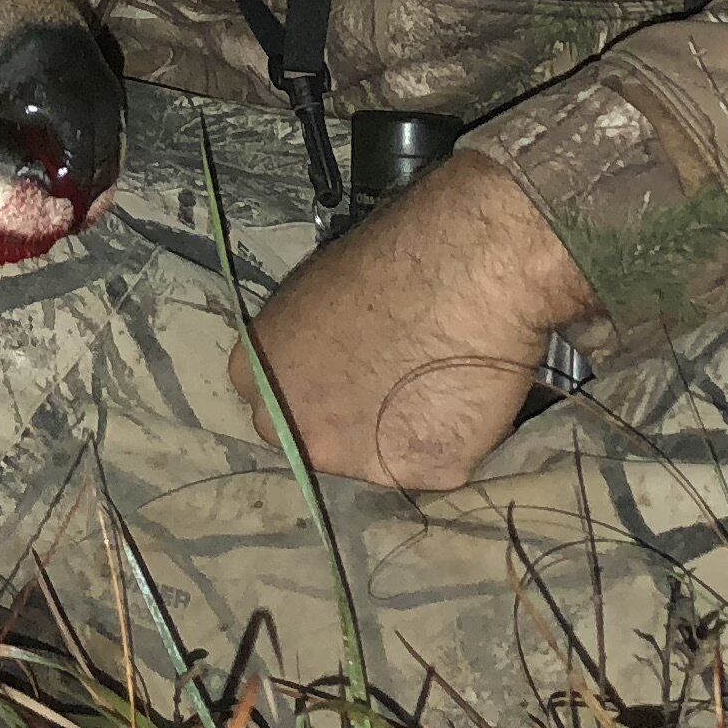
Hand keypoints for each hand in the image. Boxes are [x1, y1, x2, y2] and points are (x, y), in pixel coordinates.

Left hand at [233, 153, 596, 489]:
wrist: (469, 266)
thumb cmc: (393, 252)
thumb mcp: (322, 289)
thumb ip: (313, 340)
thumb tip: (334, 351)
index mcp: (257, 373)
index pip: (268, 399)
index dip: (310, 386)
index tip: (340, 372)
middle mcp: (295, 427)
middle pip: (313, 439)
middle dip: (345, 422)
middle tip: (388, 386)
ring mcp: (357, 460)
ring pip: (379, 456)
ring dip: (400, 432)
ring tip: (438, 383)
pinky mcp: (421, 474)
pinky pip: (437, 462)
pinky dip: (453, 438)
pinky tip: (469, 394)